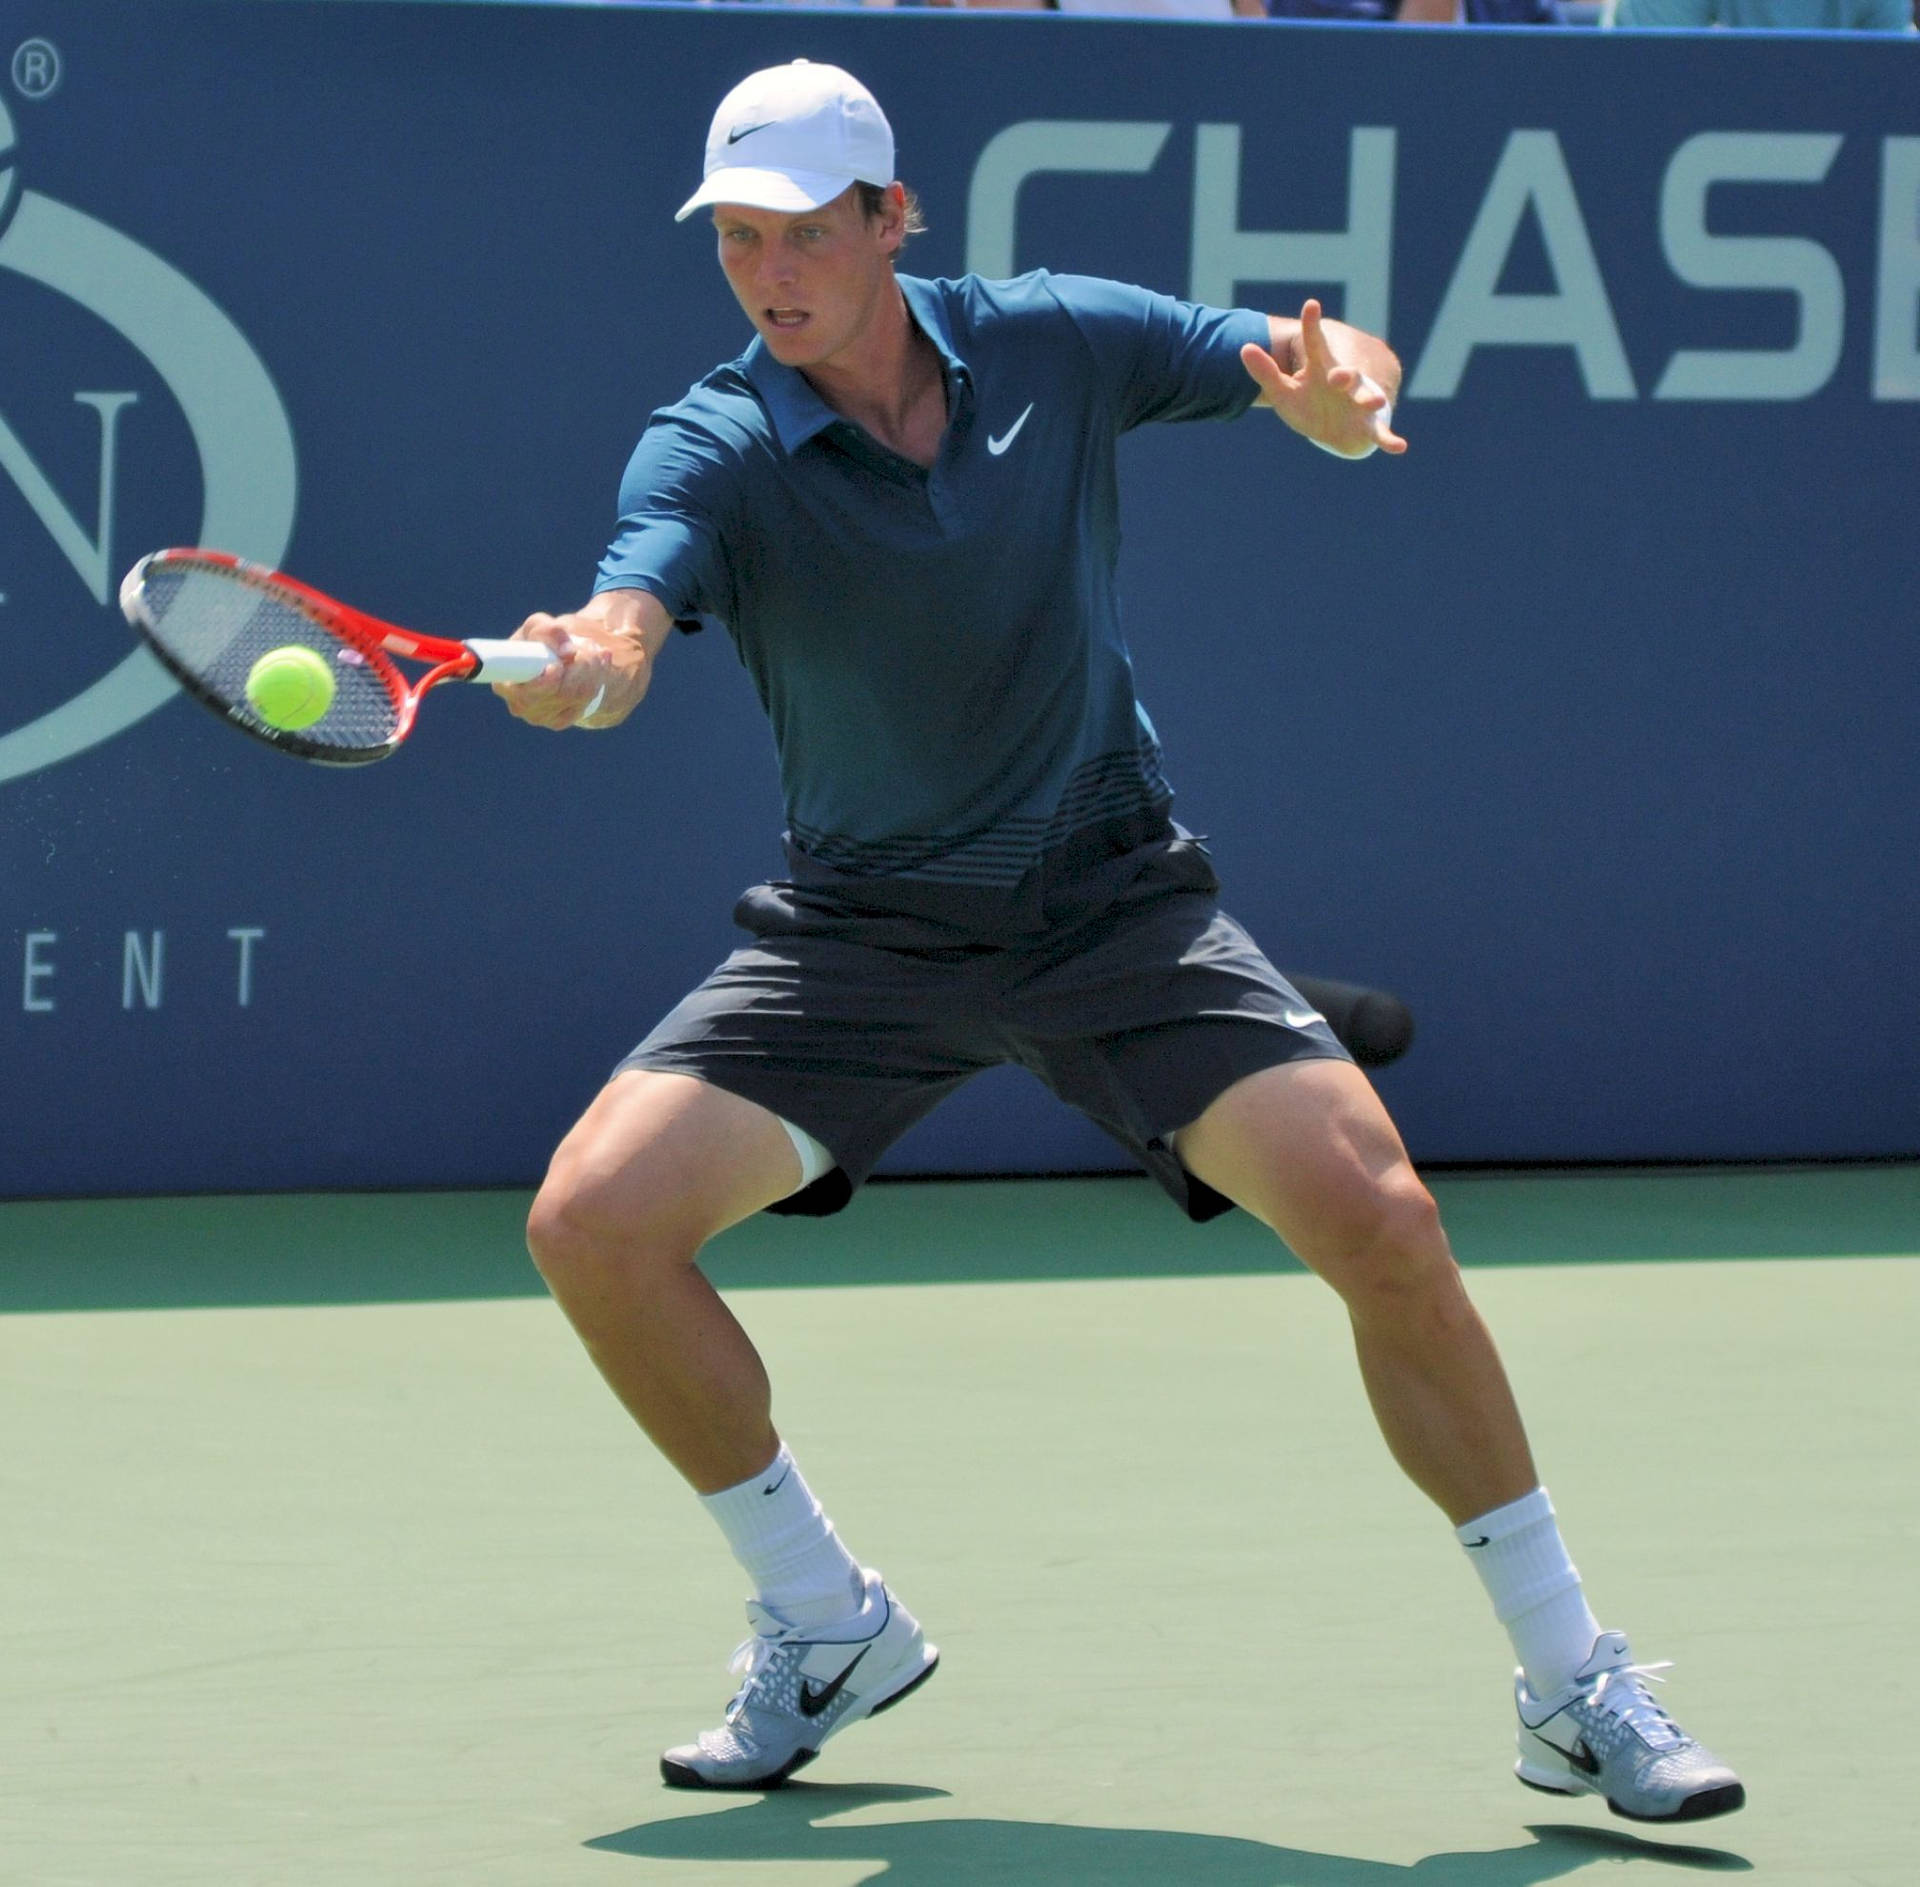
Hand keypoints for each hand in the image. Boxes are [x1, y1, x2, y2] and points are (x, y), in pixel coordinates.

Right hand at [493, 611, 615, 730]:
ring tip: (593, 650)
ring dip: (592, 670)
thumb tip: (568, 652)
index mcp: (504, 683)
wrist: (554, 659)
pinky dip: (597, 679)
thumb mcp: (538, 626)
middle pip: (559, 694)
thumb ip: (549, 631)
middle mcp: (519, 705)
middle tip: (588, 645)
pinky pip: (585, 702)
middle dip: (580, 667)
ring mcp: (539, 716)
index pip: (523, 693)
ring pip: (577, 697)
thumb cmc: (538, 641)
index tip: (558, 666)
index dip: (545, 682)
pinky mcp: (559, 721)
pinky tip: (598, 664)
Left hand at [1242, 299, 1406, 459]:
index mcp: (1322, 369)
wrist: (1334, 430)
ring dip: (1370, 400)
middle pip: (1347, 374)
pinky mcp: (1369, 426)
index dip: (1312, 326)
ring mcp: (1359, 402)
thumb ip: (1265, 371)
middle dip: (1346, 374)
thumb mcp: (1282, 392)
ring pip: (1367, 398)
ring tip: (1374, 402)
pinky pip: (1381, 432)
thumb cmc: (1308, 406)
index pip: (1316, 345)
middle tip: (1339, 376)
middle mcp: (1345, 382)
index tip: (1311, 305)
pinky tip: (1399, 447)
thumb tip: (1243, 346)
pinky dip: (1390, 440)